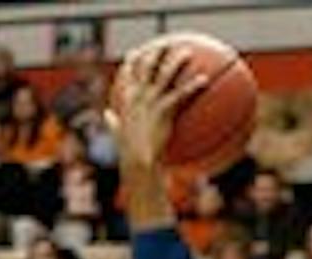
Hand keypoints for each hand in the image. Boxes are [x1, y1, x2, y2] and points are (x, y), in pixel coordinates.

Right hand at [110, 42, 208, 175]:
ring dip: (177, 61)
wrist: (137, 161)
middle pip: (147, 66)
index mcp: (127, 100)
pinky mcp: (163, 109)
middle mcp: (138, 95)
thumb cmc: (128, 153)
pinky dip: (193, 85)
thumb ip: (113, 122)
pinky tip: (204, 80)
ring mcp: (150, 101)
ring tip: (188, 53)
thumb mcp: (117, 134)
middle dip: (156, 52)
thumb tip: (107, 115)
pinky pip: (181, 94)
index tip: (136, 52)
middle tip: (166, 44)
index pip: (127, 75)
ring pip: (165, 74)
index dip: (132, 62)